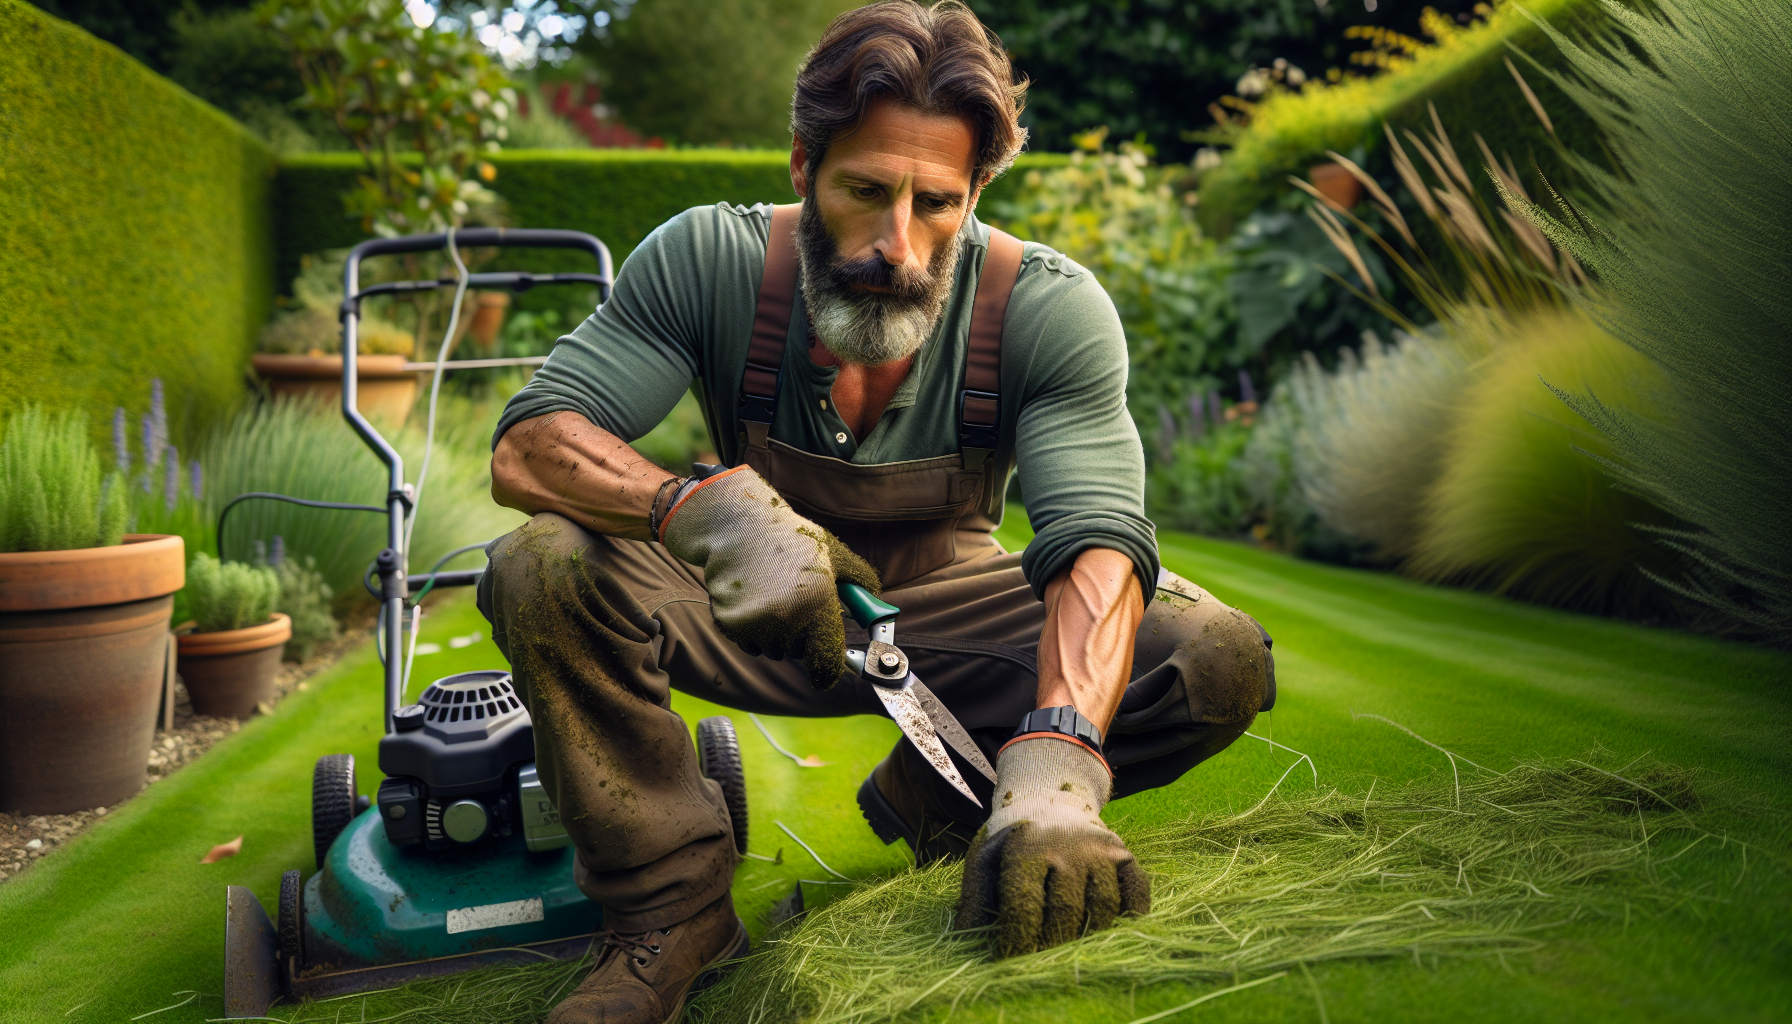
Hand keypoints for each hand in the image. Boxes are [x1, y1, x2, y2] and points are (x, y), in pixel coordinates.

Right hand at [660, 465, 879, 686]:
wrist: (738, 528)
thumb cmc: (790, 539)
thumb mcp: (833, 552)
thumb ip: (861, 580)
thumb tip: (879, 608)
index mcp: (818, 601)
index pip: (826, 660)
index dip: (828, 672)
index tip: (826, 674)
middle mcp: (788, 618)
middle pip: (800, 653)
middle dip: (802, 638)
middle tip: (796, 604)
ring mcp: (757, 624)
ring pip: (775, 650)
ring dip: (778, 636)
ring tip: (773, 598)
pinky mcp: (732, 626)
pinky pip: (751, 645)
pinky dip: (754, 633)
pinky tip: (754, 603)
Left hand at [957, 736, 1148, 956]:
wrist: (1051, 796)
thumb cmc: (1014, 839)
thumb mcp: (986, 856)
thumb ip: (975, 895)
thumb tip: (965, 937)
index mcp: (1026, 848)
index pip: (1024, 901)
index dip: (1018, 937)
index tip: (1012, 960)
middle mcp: (1067, 848)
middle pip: (1065, 910)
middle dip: (1052, 944)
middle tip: (1042, 965)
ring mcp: (1099, 851)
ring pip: (1102, 905)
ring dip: (1089, 935)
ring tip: (1074, 952)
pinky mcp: (1124, 855)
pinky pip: (1136, 893)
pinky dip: (1130, 917)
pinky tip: (1115, 932)